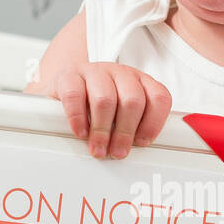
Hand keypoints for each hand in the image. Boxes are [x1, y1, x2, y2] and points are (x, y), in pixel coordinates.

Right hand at [50, 62, 172, 158]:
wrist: (64, 86)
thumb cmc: (97, 103)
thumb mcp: (121, 112)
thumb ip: (134, 125)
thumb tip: (138, 150)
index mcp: (140, 82)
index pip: (159, 97)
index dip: (153, 123)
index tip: (142, 142)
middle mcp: (121, 73)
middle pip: (132, 101)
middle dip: (126, 132)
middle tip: (118, 152)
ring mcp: (95, 72)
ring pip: (105, 99)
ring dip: (102, 130)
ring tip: (98, 148)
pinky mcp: (70, 76)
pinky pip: (75, 96)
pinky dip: (79, 118)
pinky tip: (81, 132)